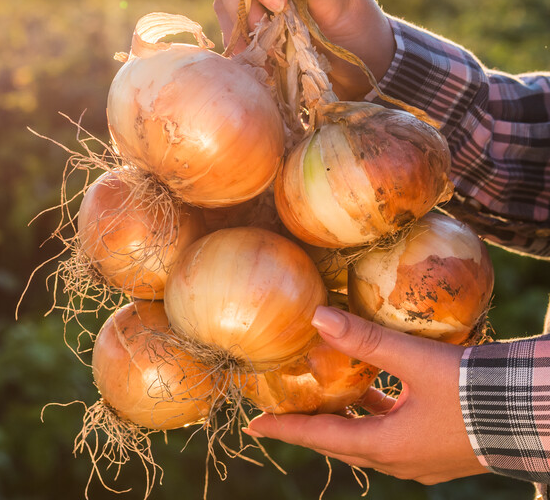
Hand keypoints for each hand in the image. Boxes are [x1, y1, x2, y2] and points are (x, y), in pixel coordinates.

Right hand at [213, 0, 395, 101]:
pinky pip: (229, 30)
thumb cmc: (359, 28)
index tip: (279, 0)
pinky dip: (237, 43)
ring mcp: (256, 3)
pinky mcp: (251, 32)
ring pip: (224, 0)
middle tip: (271, 22)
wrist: (361, 71)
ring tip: (264, 46)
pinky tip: (255, 58)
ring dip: (238, 23)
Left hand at [243, 306, 487, 484]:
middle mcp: (400, 460)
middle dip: (310, 427)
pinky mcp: (441, 451)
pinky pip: (394, 437)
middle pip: (341, 443)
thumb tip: (317, 317)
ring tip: (325, 396)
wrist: (535, 414)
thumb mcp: (414, 362)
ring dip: (345, 420)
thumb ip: (365, 339)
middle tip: (281, 412)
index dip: (287, 428)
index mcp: (386, 446)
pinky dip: (375, 418)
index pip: (321, 437)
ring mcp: (422, 460)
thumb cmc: (473, 392)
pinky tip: (376, 395)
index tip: (255, 425)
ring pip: (369, 440)